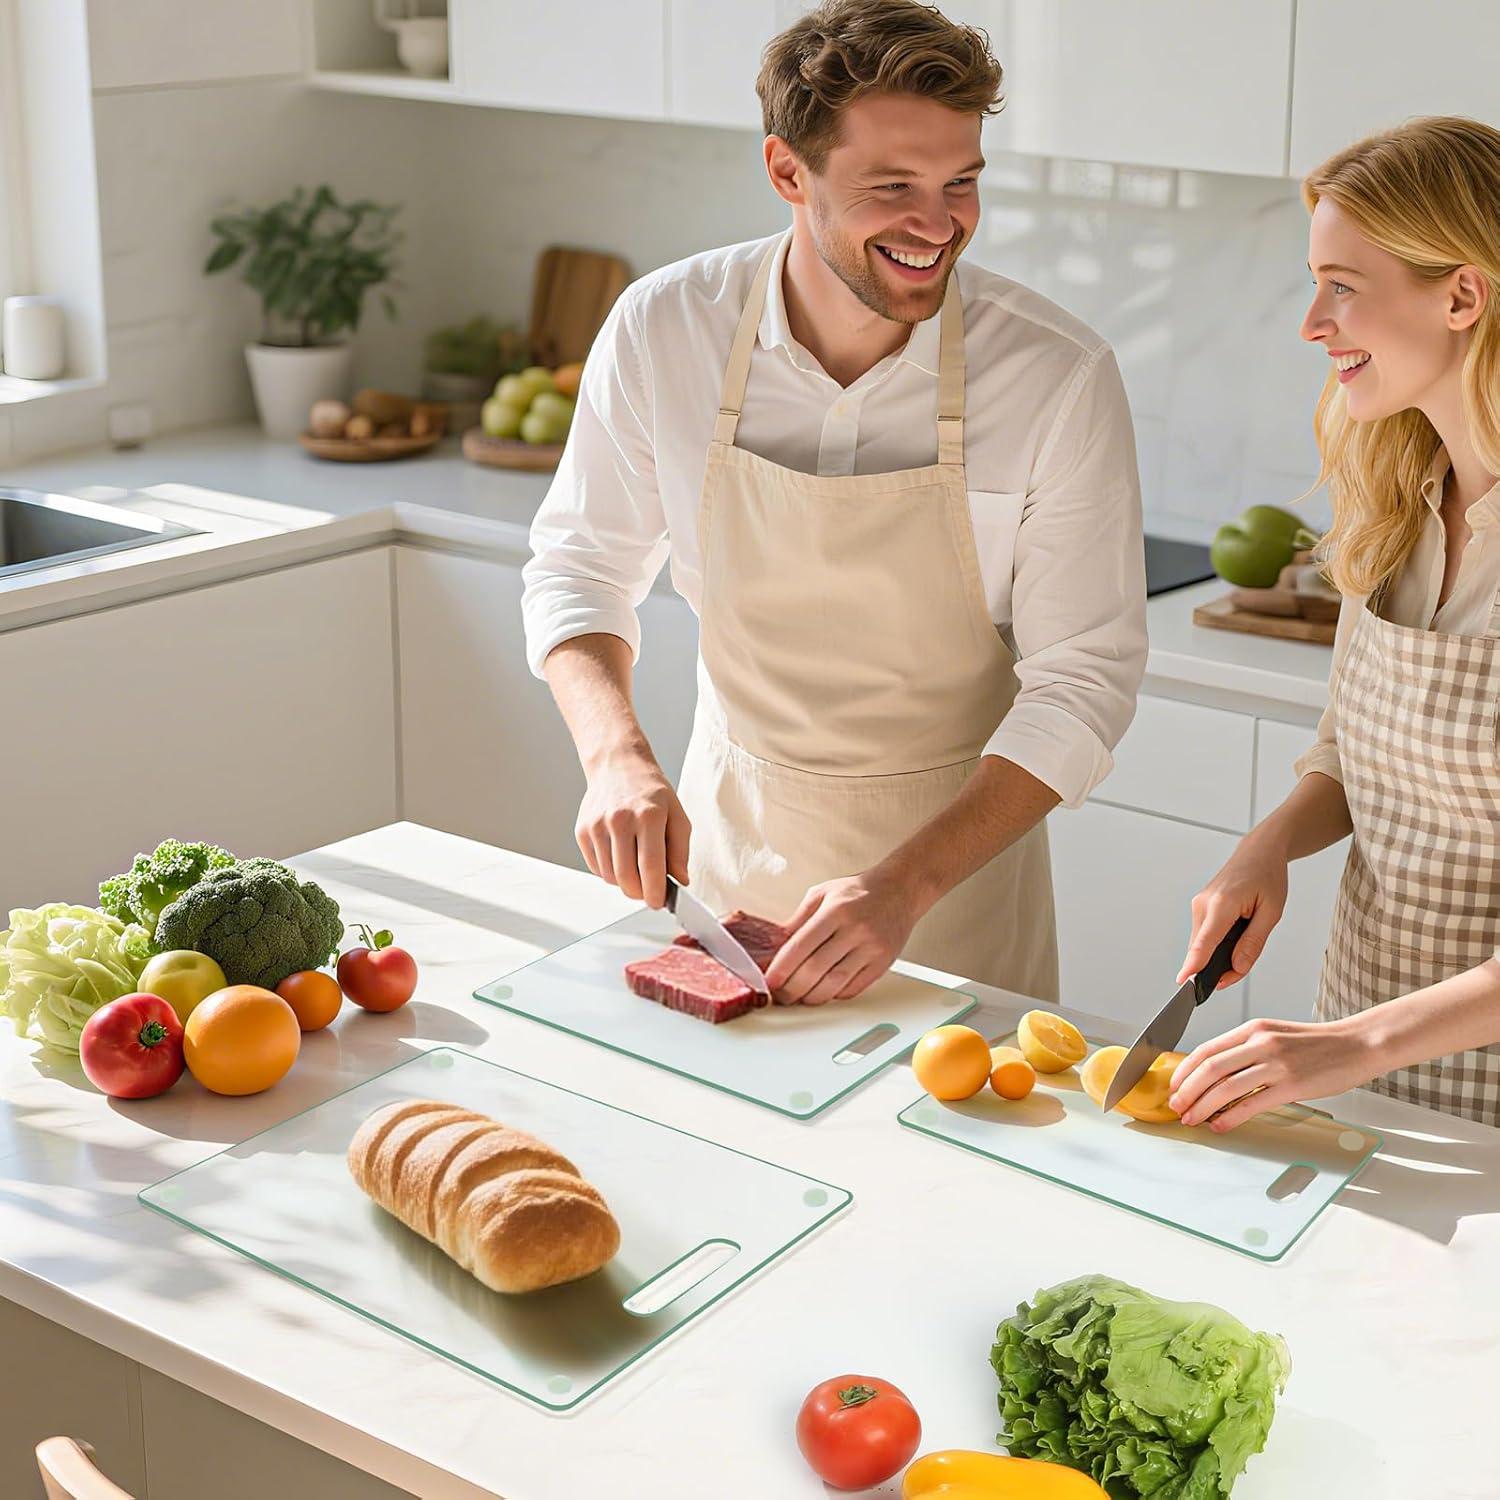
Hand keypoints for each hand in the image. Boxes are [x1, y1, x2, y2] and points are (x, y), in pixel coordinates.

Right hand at [575, 754, 689, 908]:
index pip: (651, 867)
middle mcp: (620, 820)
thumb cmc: (650, 792)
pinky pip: (596, 867)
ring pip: (610, 877)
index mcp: (648, 816)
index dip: (655, 892)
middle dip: (640, 893)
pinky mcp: (582, 831)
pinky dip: (609, 871)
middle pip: (627, 878)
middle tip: (648, 891)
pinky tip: (620, 857)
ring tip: (635, 867)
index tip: (658, 902)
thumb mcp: (676, 815)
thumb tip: (680, 880)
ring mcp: (597, 826)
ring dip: (624, 882)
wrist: (617, 765)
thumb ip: (680, 851)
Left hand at [764, 869, 919, 1004]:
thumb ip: (798, 920)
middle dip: (793, 988)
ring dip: (813, 997)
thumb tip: (775, 948)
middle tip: (781, 995)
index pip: (801, 946)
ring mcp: (871, 948)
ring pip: (835, 983)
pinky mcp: (883, 962)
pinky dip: (835, 995)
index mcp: (835, 910)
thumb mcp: (821, 894)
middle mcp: (855, 929)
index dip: (782, 968)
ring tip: (800, 998)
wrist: (900, 890)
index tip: (770, 981)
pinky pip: (855, 988)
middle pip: (816, 969)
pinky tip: (825, 992)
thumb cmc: (857, 892)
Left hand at [1167, 1015, 1377, 1130]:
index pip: (1206, 1049)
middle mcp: (1260, 1043)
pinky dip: (1231, 1116)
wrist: (1357, 1044)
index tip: (1174, 1086)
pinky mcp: (1292, 1085)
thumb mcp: (1274, 1036)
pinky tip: (1221, 1125)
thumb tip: (1215, 1074)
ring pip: (1226, 1086)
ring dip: (1203, 1106)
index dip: (1184, 1071)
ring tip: (1192, 1119)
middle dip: (1187, 1091)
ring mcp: (1276, 1063)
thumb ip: (1246, 1050)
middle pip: (1210, 1068)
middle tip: (1176, 1106)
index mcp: (1252, 1029)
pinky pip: (1252, 1103)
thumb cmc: (1316, 1044)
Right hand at [1177, 832, 1289, 990]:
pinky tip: (1233, 940)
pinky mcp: (1199, 907)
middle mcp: (1203, 904)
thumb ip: (1253, 942)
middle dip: (1217, 968)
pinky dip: (1215, 945)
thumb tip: (1238, 967)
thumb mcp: (1271, 912)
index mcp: (1222, 904)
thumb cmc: (1267, 876)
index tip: (1184, 983)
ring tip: (1243, 949)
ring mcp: (1198, 905)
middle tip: (1239, 973)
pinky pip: (1204, 935)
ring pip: (1202, 943)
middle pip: (1202, 948)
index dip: (1194, 965)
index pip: (1205, 942)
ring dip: (1217, 956)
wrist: (1258, 852)